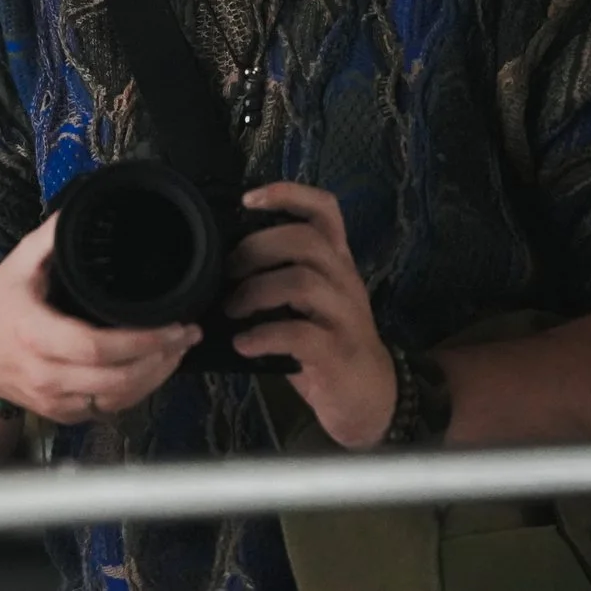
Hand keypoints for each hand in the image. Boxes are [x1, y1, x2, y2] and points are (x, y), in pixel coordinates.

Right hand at [0, 212, 198, 423]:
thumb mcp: (18, 264)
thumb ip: (52, 236)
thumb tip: (85, 205)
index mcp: (35, 333)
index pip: (96, 348)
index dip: (141, 341)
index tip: (173, 325)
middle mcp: (44, 373)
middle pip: (115, 380)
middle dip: (160, 360)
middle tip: (187, 335)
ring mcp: (53, 399)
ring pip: (116, 400)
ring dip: (154, 378)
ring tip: (177, 351)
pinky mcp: (60, 413)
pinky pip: (106, 410)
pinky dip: (134, 393)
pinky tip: (151, 371)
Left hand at [225, 183, 396, 448]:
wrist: (369, 397)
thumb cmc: (326, 342)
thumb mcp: (308, 301)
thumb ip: (280, 275)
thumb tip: (221, 261)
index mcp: (336, 261)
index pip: (325, 210)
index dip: (288, 194)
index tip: (247, 199)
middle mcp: (345, 281)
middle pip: (306, 240)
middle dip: (256, 249)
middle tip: (227, 272)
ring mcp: (345, 316)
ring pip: (302, 281)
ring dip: (255, 292)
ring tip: (231, 310)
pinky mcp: (338, 353)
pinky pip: (299, 334)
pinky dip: (262, 335)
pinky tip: (243, 343)